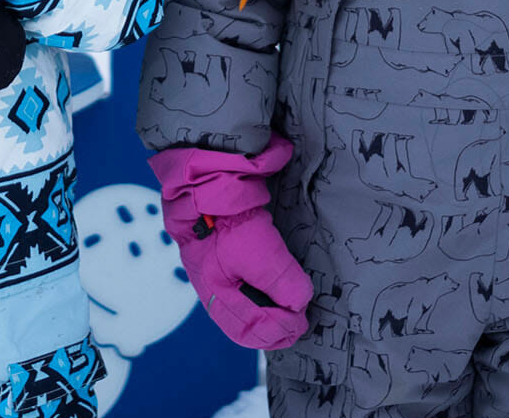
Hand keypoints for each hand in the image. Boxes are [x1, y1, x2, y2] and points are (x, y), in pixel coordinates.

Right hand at [149, 135, 310, 348]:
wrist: (206, 176)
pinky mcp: (221, 254)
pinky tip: (273, 288)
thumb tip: (299, 303)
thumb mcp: (259, 250)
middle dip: (272, 327)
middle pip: (243, 323)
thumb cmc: (227, 217)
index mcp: (214, 292)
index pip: (248, 329)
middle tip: (299, 322)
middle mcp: (211, 287)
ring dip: (267, 312)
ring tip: (290, 309)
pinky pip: (240, 288)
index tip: (301, 321)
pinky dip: (259, 295)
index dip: (277, 331)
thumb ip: (281, 281)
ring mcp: (214, 270)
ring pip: (241, 307)